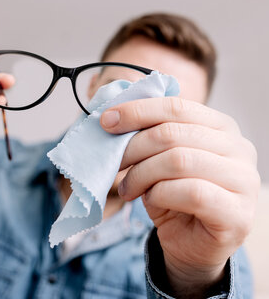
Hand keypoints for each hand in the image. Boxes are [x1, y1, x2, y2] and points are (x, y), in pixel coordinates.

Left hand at [100, 97, 259, 296]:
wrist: (191, 243)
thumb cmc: (174, 195)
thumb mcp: (158, 158)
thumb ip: (147, 135)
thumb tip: (111, 117)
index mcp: (221, 126)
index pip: (175, 107)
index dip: (137, 111)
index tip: (106, 121)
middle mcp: (238, 148)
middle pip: (172, 134)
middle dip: (133, 147)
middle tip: (114, 162)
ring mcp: (243, 180)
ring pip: (178, 161)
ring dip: (142, 174)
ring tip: (127, 188)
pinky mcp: (237, 213)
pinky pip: (191, 192)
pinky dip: (159, 194)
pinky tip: (150, 200)